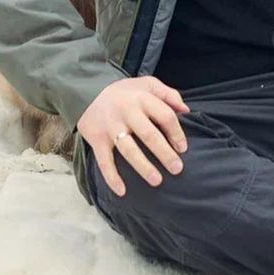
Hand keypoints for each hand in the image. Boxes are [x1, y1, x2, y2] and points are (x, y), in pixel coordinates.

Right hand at [78, 76, 189, 197]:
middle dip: (164, 153)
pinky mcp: (97, 139)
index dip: (176, 133)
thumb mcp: (147, 84)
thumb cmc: (125, 92)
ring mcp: (111, 126)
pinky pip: (104, 161)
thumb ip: (168, 94)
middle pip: (149, 134)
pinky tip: (122, 191)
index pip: (164, 115)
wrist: (88, 92)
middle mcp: (127, 112)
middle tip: (177, 168)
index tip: (183, 148)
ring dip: (143, 167)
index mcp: (142, 97)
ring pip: (128, 149)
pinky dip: (112, 177)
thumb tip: (185, 110)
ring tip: (157, 181)